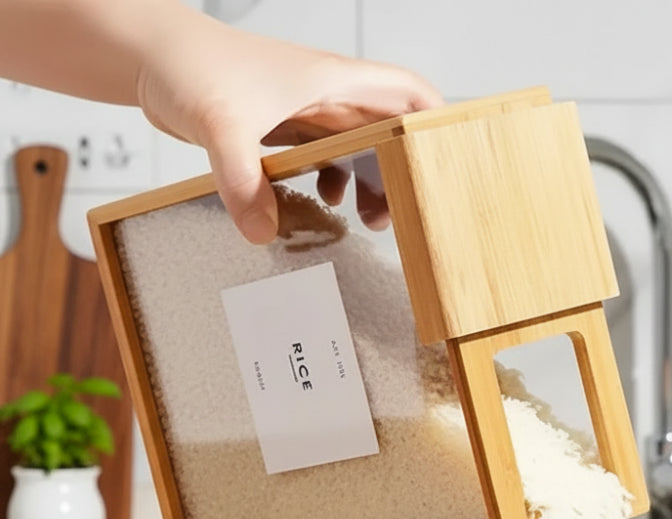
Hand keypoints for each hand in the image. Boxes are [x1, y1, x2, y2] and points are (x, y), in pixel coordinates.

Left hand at [136, 17, 442, 241]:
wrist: (147, 55)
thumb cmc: (189, 64)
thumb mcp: (220, 124)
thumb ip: (243, 180)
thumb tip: (264, 233)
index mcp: (331, 81)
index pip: (406, 91)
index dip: (435, 122)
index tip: (448, 161)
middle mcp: (325, 96)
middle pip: (388, 133)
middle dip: (401, 173)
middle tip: (401, 215)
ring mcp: (305, 113)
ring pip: (359, 150)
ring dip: (369, 184)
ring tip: (367, 221)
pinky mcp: (282, 130)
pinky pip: (324, 161)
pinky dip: (332, 184)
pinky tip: (322, 205)